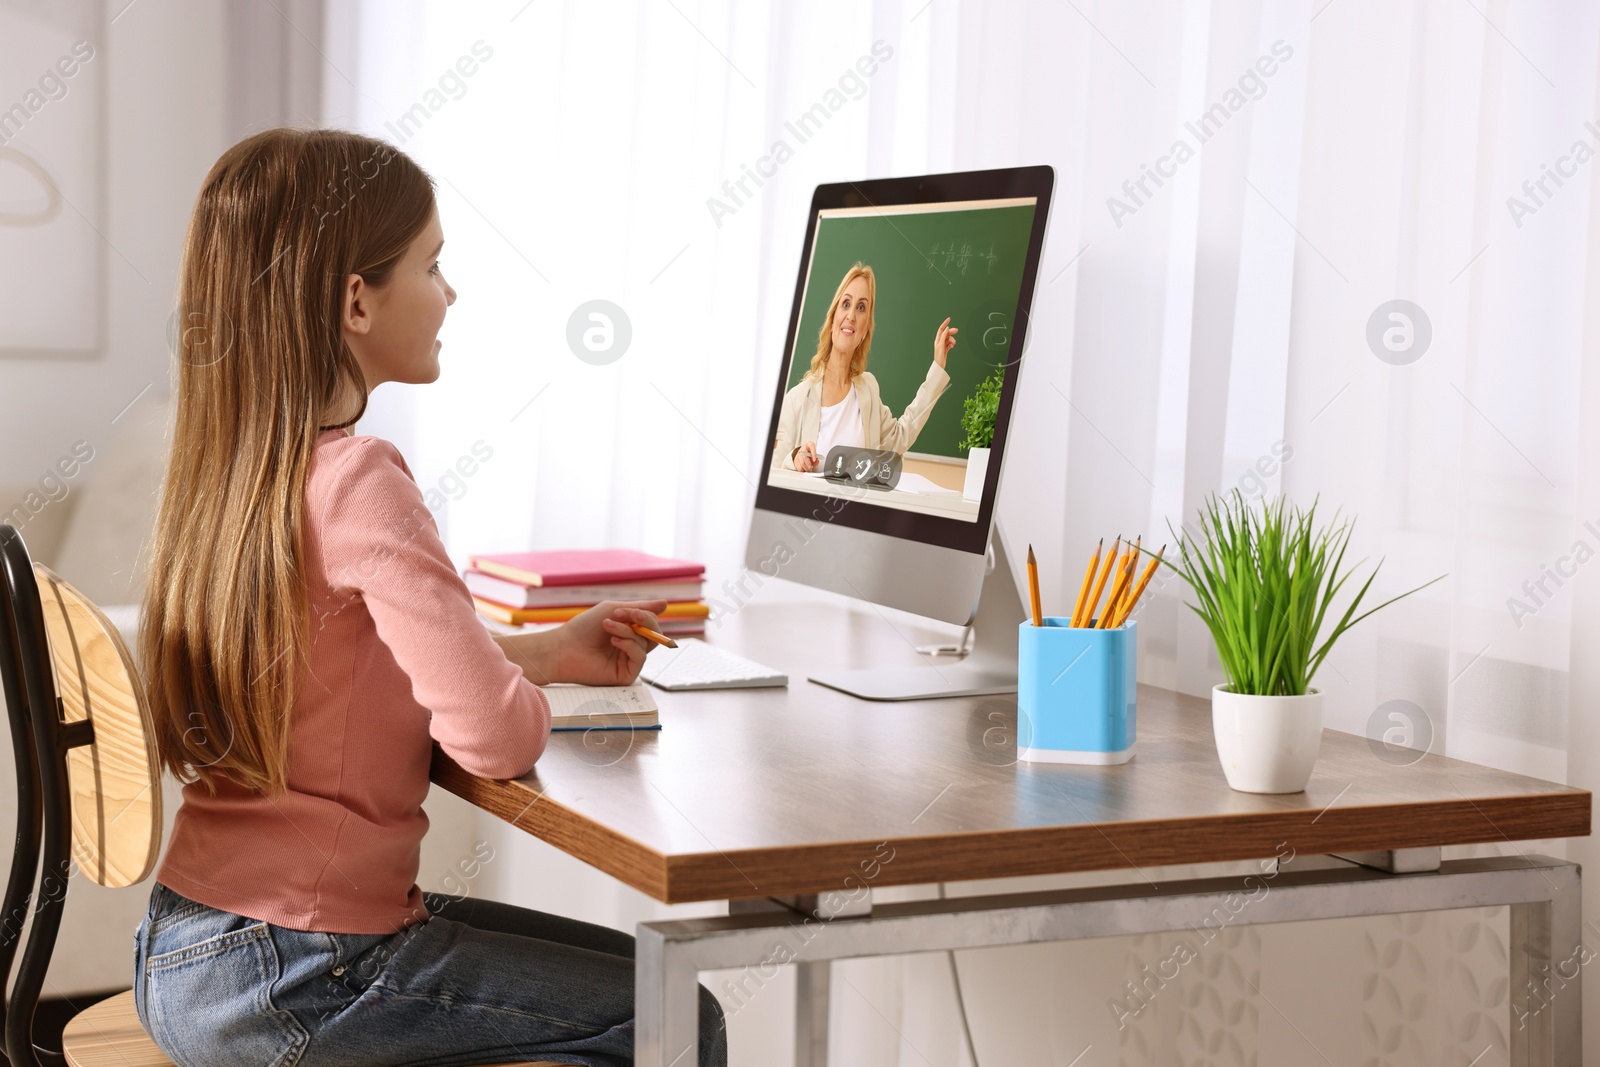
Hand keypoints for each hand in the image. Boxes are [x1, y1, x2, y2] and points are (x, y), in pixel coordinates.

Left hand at [551, 600, 668, 685]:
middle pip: (655, 635)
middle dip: (644, 621)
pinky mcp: (626, 675)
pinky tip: (614, 641)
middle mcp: (631, 647)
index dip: (645, 615)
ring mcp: (629, 662)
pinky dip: (629, 645)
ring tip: (608, 626)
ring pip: (646, 644)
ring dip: (628, 630)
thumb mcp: (613, 610)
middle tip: (625, 614)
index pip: (650, 624)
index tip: (626, 610)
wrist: (563, 648)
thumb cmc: (583, 629)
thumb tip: (666, 604)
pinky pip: (640, 657)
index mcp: (629, 632)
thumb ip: (640, 608)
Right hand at [795, 440, 819, 471]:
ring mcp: (798, 454)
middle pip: (805, 457)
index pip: (811, 446)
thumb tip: (816, 462)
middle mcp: (803, 448)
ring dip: (806, 468)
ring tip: (809, 470)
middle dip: (808, 464)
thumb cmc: (810, 452)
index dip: (813, 453)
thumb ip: (817, 457)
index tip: (814, 460)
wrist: (803, 451)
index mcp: (809, 445)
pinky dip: (802, 470)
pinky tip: (805, 470)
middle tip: (811, 468)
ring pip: (802, 463)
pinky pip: (798, 467)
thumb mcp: (814, 453)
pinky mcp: (795, 460)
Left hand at [933, 317, 957, 368]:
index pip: (941, 329)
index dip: (945, 323)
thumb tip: (946, 328)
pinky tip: (952, 347)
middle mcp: (940, 341)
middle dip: (951, 332)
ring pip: (949, 339)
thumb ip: (944, 336)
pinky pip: (950, 343)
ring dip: (952, 340)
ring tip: (953, 344)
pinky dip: (952, 344)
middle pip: (947, 333)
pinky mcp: (946, 348)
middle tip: (957, 331)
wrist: (940, 365)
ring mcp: (943, 344)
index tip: (949, 319)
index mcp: (937, 339)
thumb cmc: (939, 356)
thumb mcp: (941, 344)